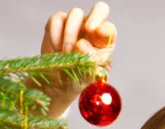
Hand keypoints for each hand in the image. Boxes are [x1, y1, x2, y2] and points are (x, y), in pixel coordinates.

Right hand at [32, 2, 116, 116]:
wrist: (58, 84)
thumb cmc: (77, 79)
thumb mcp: (87, 77)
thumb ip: (89, 63)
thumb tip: (80, 45)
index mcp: (103, 42)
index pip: (109, 29)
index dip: (106, 29)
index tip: (99, 34)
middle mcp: (92, 29)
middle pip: (99, 9)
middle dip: (95, 17)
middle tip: (89, 29)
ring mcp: (75, 24)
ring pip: (75, 14)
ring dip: (70, 33)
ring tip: (67, 52)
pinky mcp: (57, 24)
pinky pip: (56, 21)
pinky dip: (55, 36)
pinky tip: (56, 49)